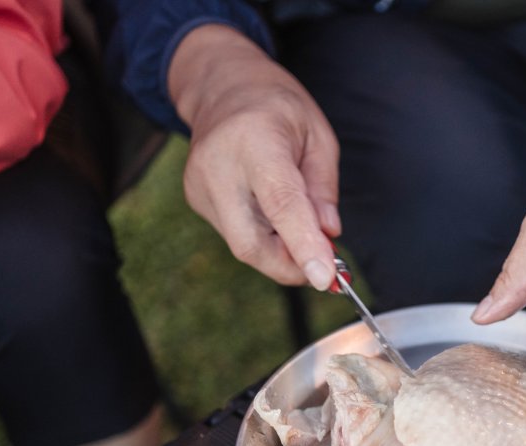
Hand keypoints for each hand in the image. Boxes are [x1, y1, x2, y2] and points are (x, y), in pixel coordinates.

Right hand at [168, 24, 339, 289]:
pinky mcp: (196, 200)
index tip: (325, 278)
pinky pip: (236, 234)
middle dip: (291, 266)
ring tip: (302, 229)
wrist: (222, 86)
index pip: (280, 204)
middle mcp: (218, 167)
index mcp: (255, 141)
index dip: (303, 245)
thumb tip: (328, 235)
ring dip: (280, 252)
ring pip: (243, 245)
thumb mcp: (318, 136)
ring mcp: (200, 186)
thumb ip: (323, 189)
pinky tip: (274, 214)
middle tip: (324, 265)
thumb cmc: (276, 107)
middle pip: (250, 243)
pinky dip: (264, 238)